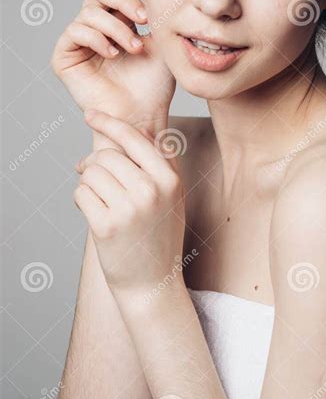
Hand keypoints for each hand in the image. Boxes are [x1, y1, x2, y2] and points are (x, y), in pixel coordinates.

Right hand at [50, 0, 175, 134]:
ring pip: (90, 12)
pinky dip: (98, 39)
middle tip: (143, 17)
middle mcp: (96, 25)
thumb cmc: (155, 83)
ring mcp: (79, 40)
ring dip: (117, 28)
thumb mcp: (162, 40)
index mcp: (118, 17)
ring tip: (134, 48)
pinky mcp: (65, 57)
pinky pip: (75, 31)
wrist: (144, 114)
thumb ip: (154, 10)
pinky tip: (114, 54)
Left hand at [73, 109, 185, 296]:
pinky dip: (80, 200)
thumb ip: (161, 163)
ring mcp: (129, 210)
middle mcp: (151, 191)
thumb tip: (141, 129)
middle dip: (94, 163)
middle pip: (107, 155)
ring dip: (87, 182)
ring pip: (91, 172)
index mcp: (169, 179)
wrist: (153, 283)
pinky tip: (93, 213)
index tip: (91, 114)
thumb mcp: (173, 196)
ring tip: (97, 198)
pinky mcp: (106, 227)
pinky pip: (81, 194)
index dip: (109, 122)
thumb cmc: (160, 236)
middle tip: (89, 173)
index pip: (134, 138)